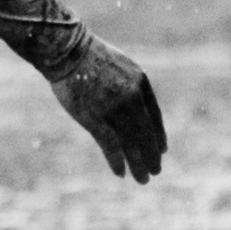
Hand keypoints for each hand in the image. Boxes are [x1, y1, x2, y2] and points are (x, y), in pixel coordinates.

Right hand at [50, 38, 168, 180]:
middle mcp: (131, 98)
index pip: (155, 117)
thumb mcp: (120, 66)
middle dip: (152, 155)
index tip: (162, 150)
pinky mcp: (94, 118)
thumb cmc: (91, 57)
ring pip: (131, 143)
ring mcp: (113, 108)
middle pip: (146, 133)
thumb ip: (130, 86)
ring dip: (138, 164)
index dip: (158, 136)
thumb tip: (136, 105)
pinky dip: (116, 160)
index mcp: (140, 84)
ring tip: (143, 179)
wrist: (68, 50)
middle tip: (156, 171)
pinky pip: (110, 145)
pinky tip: (121, 173)